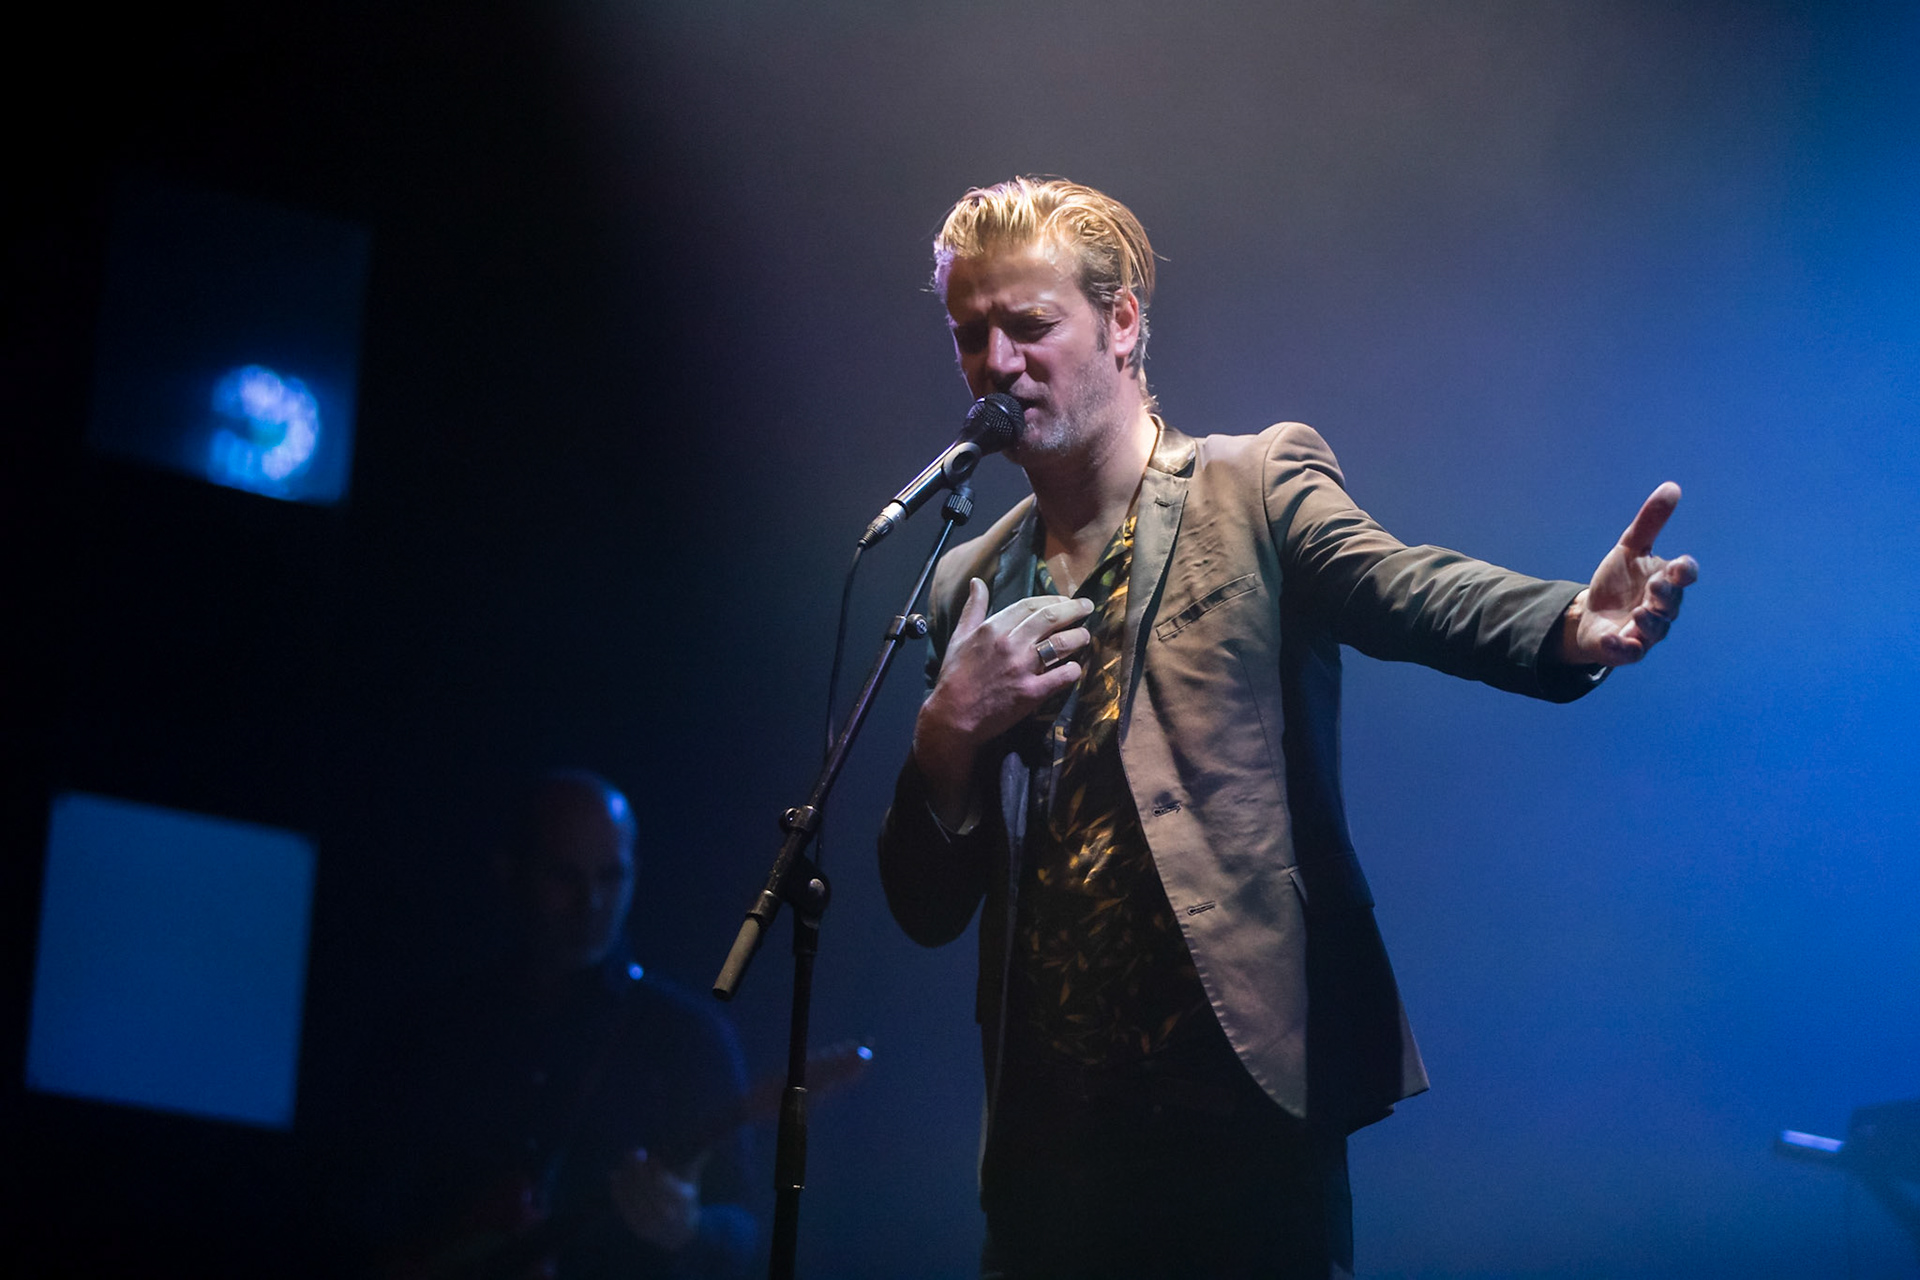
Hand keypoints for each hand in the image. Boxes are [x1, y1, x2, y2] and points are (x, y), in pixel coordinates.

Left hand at [608, 1149, 702, 1253]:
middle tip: (636, 1153)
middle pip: (648, 1189)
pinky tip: (614, 1178)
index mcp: (681, 1201)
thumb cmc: (687, 1201)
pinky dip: (618, 1192)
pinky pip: (625, 1208)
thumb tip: (705, 1135)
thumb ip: (695, 1160)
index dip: (656, 1169)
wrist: (682, 1235)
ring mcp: (651, 1222)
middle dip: (639, 1169)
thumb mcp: (692, 1182)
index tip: (651, 1156)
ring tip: (624, 1162)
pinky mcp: (638, 1228)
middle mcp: (666, 1213)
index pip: (665, 1183)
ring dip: (627, 1179)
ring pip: (634, 1198)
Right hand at [913, 579, 1093, 822]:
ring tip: (1086, 636)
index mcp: (993, 628)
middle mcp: (1010, 644)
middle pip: (1050, 619)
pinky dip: (1073, 670)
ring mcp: (1022, 668)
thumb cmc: (955, 675)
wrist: (953, 716)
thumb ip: (973, 608)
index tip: (1065, 599)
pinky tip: (1076, 668)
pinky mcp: (1031, 693)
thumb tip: (977, 582)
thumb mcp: (959, 636)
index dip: (1052, 599)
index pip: (1030, 605)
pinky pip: (1062, 676)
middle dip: (1074, 609)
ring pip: (1061, 644)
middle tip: (1088, 607)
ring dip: (1078, 637)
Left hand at [1561, 482, 1698, 665]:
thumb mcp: (1629, 548)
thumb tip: (1672, 487)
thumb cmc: (1618, 581)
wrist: (1591, 614)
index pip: (1684, 576)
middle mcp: (1662, 608)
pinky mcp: (1626, 649)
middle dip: (1666, 596)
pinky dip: (1621, 647)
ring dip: (1650, 622)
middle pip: (1671, 604)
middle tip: (1655, 587)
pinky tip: (1611, 638)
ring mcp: (1645, 631)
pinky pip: (1628, 652)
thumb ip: (1650, 522)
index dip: (1685, 572)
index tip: (1679, 566)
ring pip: (1656, 630)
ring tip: (1639, 611)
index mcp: (1665, 581)